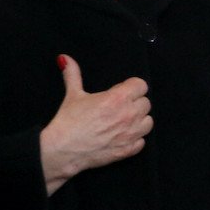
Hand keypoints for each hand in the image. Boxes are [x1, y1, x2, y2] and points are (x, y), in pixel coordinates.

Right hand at [39, 54, 152, 194]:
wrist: (61, 151)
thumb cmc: (68, 121)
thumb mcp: (73, 95)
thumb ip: (73, 74)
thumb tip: (65, 57)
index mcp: (118, 98)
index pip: (141, 85)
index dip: (131, 87)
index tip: (121, 92)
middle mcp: (129, 114)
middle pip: (146, 103)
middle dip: (134, 103)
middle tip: (119, 108)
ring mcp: (131, 134)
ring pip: (148, 122)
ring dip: (138, 121)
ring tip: (122, 122)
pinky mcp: (128, 150)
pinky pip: (142, 141)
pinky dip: (134, 139)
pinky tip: (121, 137)